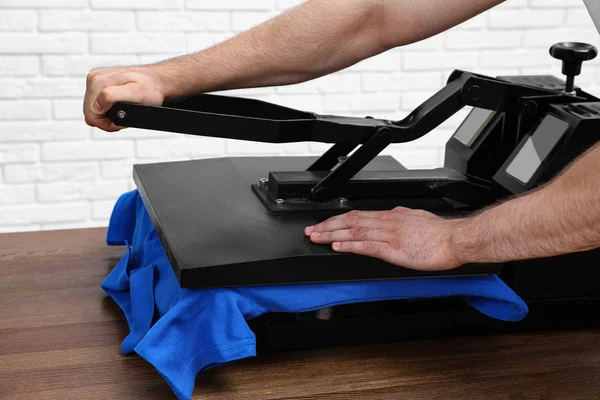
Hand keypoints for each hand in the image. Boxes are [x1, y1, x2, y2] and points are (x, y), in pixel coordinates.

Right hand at [84, 65, 166, 131]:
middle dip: (107, 118)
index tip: (123, 117)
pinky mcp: (98, 82)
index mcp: (98, 81)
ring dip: (107, 113)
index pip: (92, 116)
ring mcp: (95, 79)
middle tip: (125, 113)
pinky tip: (119, 103)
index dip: (108, 123)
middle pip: (90, 113)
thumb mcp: (135, 93)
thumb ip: (112, 96)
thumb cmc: (150, 88)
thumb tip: (96, 104)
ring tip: (123, 108)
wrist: (156, 80)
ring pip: (92, 110)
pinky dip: (107, 107)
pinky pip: (96, 103)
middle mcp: (94, 78)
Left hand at [305, 207, 462, 270]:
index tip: (325, 224)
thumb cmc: (440, 233)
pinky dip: (350, 245)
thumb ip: (400, 219)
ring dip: (333, 234)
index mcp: (392, 216)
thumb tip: (391, 217)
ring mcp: (389, 235)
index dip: (338, 220)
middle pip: (351, 221)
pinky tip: (338, 246)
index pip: (358, 215)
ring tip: (317, 238)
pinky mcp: (394, 249)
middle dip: (328, 226)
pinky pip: (367, 246)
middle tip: (312, 231)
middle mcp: (387, 222)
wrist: (456, 239)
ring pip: (355, 231)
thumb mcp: (416, 218)